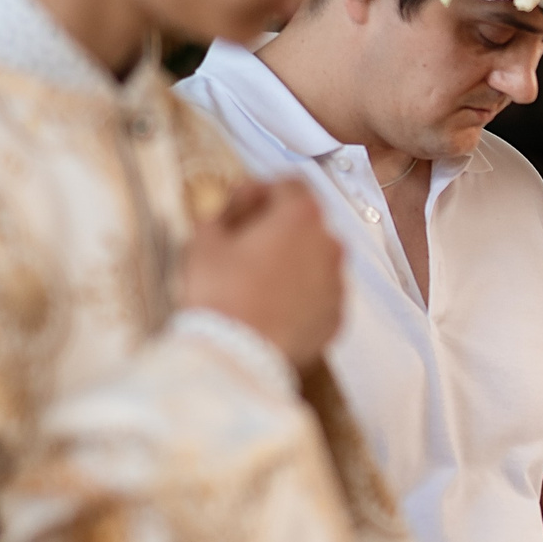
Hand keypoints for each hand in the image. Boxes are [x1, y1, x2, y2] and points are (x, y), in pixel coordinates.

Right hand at [180, 179, 344, 367]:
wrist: (238, 356)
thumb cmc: (219, 293)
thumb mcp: (204, 242)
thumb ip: (219, 212)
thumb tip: (228, 205)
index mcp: (301, 217)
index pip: (288, 185)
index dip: (261, 191)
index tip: (240, 206)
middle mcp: (330, 245)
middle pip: (305, 223)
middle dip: (277, 227)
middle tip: (243, 243)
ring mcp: (338, 283)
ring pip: (315, 260)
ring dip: (291, 261)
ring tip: (256, 280)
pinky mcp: (337, 317)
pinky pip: (319, 295)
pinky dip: (300, 295)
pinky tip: (271, 306)